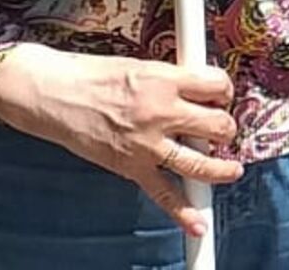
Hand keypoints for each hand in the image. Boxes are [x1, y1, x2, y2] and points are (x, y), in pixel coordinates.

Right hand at [0, 42, 241, 238]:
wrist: (56, 94)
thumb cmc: (94, 74)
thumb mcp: (141, 65)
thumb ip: (170, 79)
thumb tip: (196, 89)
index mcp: (166, 79)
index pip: (216, 84)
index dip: (225, 89)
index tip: (221, 94)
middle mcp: (162, 112)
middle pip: (216, 124)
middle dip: (226, 127)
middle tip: (223, 128)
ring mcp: (148, 144)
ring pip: (199, 162)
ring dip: (221, 168)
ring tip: (232, 169)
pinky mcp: (131, 168)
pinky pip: (163, 194)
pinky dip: (182, 213)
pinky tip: (198, 224)